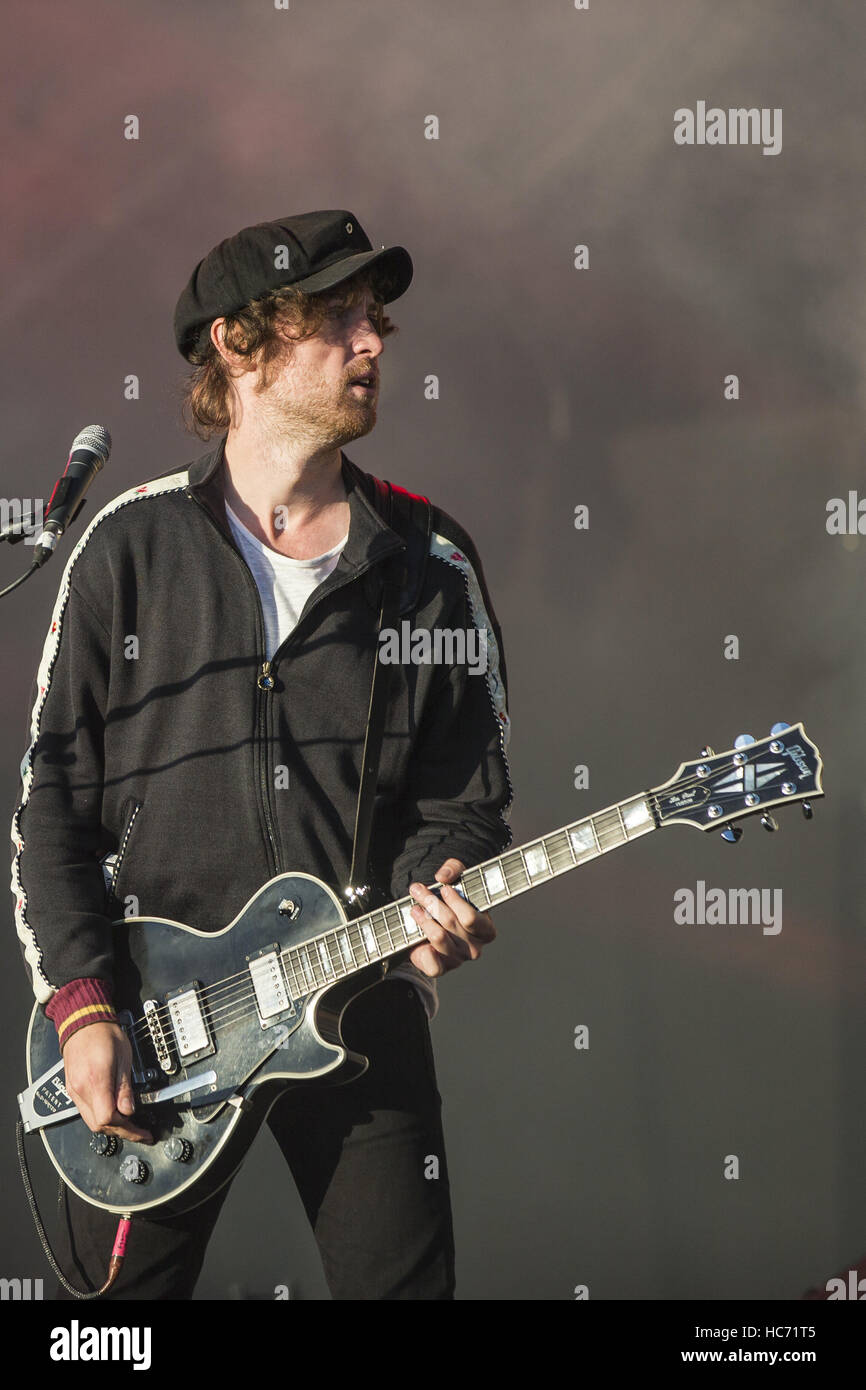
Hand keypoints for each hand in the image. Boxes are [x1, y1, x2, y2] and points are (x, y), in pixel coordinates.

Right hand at [62, 1021, 153, 1143]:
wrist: (83, 1021)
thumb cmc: (104, 1034)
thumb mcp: (124, 1058)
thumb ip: (124, 1088)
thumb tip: (129, 1110)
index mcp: (96, 1080)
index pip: (108, 1118)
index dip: (127, 1128)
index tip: (142, 1131)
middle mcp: (82, 1089)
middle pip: (99, 1125)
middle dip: (121, 1132)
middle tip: (139, 1132)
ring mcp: (75, 1090)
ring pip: (91, 1121)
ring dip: (111, 1126)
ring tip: (130, 1125)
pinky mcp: (73, 1088)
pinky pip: (86, 1111)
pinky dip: (101, 1116)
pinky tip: (114, 1113)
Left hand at [407, 858, 495, 977]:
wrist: (438, 917)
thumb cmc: (452, 899)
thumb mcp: (457, 878)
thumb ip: (454, 869)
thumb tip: (443, 876)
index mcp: (486, 929)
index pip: (472, 918)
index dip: (456, 903)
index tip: (443, 889)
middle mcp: (475, 947)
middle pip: (451, 924)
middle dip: (432, 903)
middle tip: (417, 890)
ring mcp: (458, 959)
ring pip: (439, 938)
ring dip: (423, 920)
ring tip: (414, 907)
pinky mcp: (442, 968)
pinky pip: (435, 967)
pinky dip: (426, 954)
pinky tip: (419, 941)